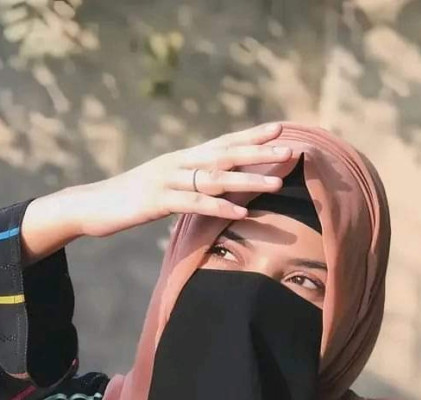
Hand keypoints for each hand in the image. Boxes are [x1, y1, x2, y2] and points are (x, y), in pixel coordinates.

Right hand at [74, 122, 291, 237]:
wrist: (92, 206)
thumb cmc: (130, 199)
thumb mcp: (164, 186)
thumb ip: (188, 183)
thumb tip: (214, 187)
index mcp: (181, 158)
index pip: (222, 142)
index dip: (251, 135)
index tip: (280, 129)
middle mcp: (177, 162)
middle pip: (225, 154)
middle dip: (260, 152)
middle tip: (292, 150)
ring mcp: (167, 180)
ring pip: (214, 178)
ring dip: (247, 181)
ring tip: (276, 184)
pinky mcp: (157, 201)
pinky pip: (194, 203)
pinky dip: (219, 207)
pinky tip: (241, 213)